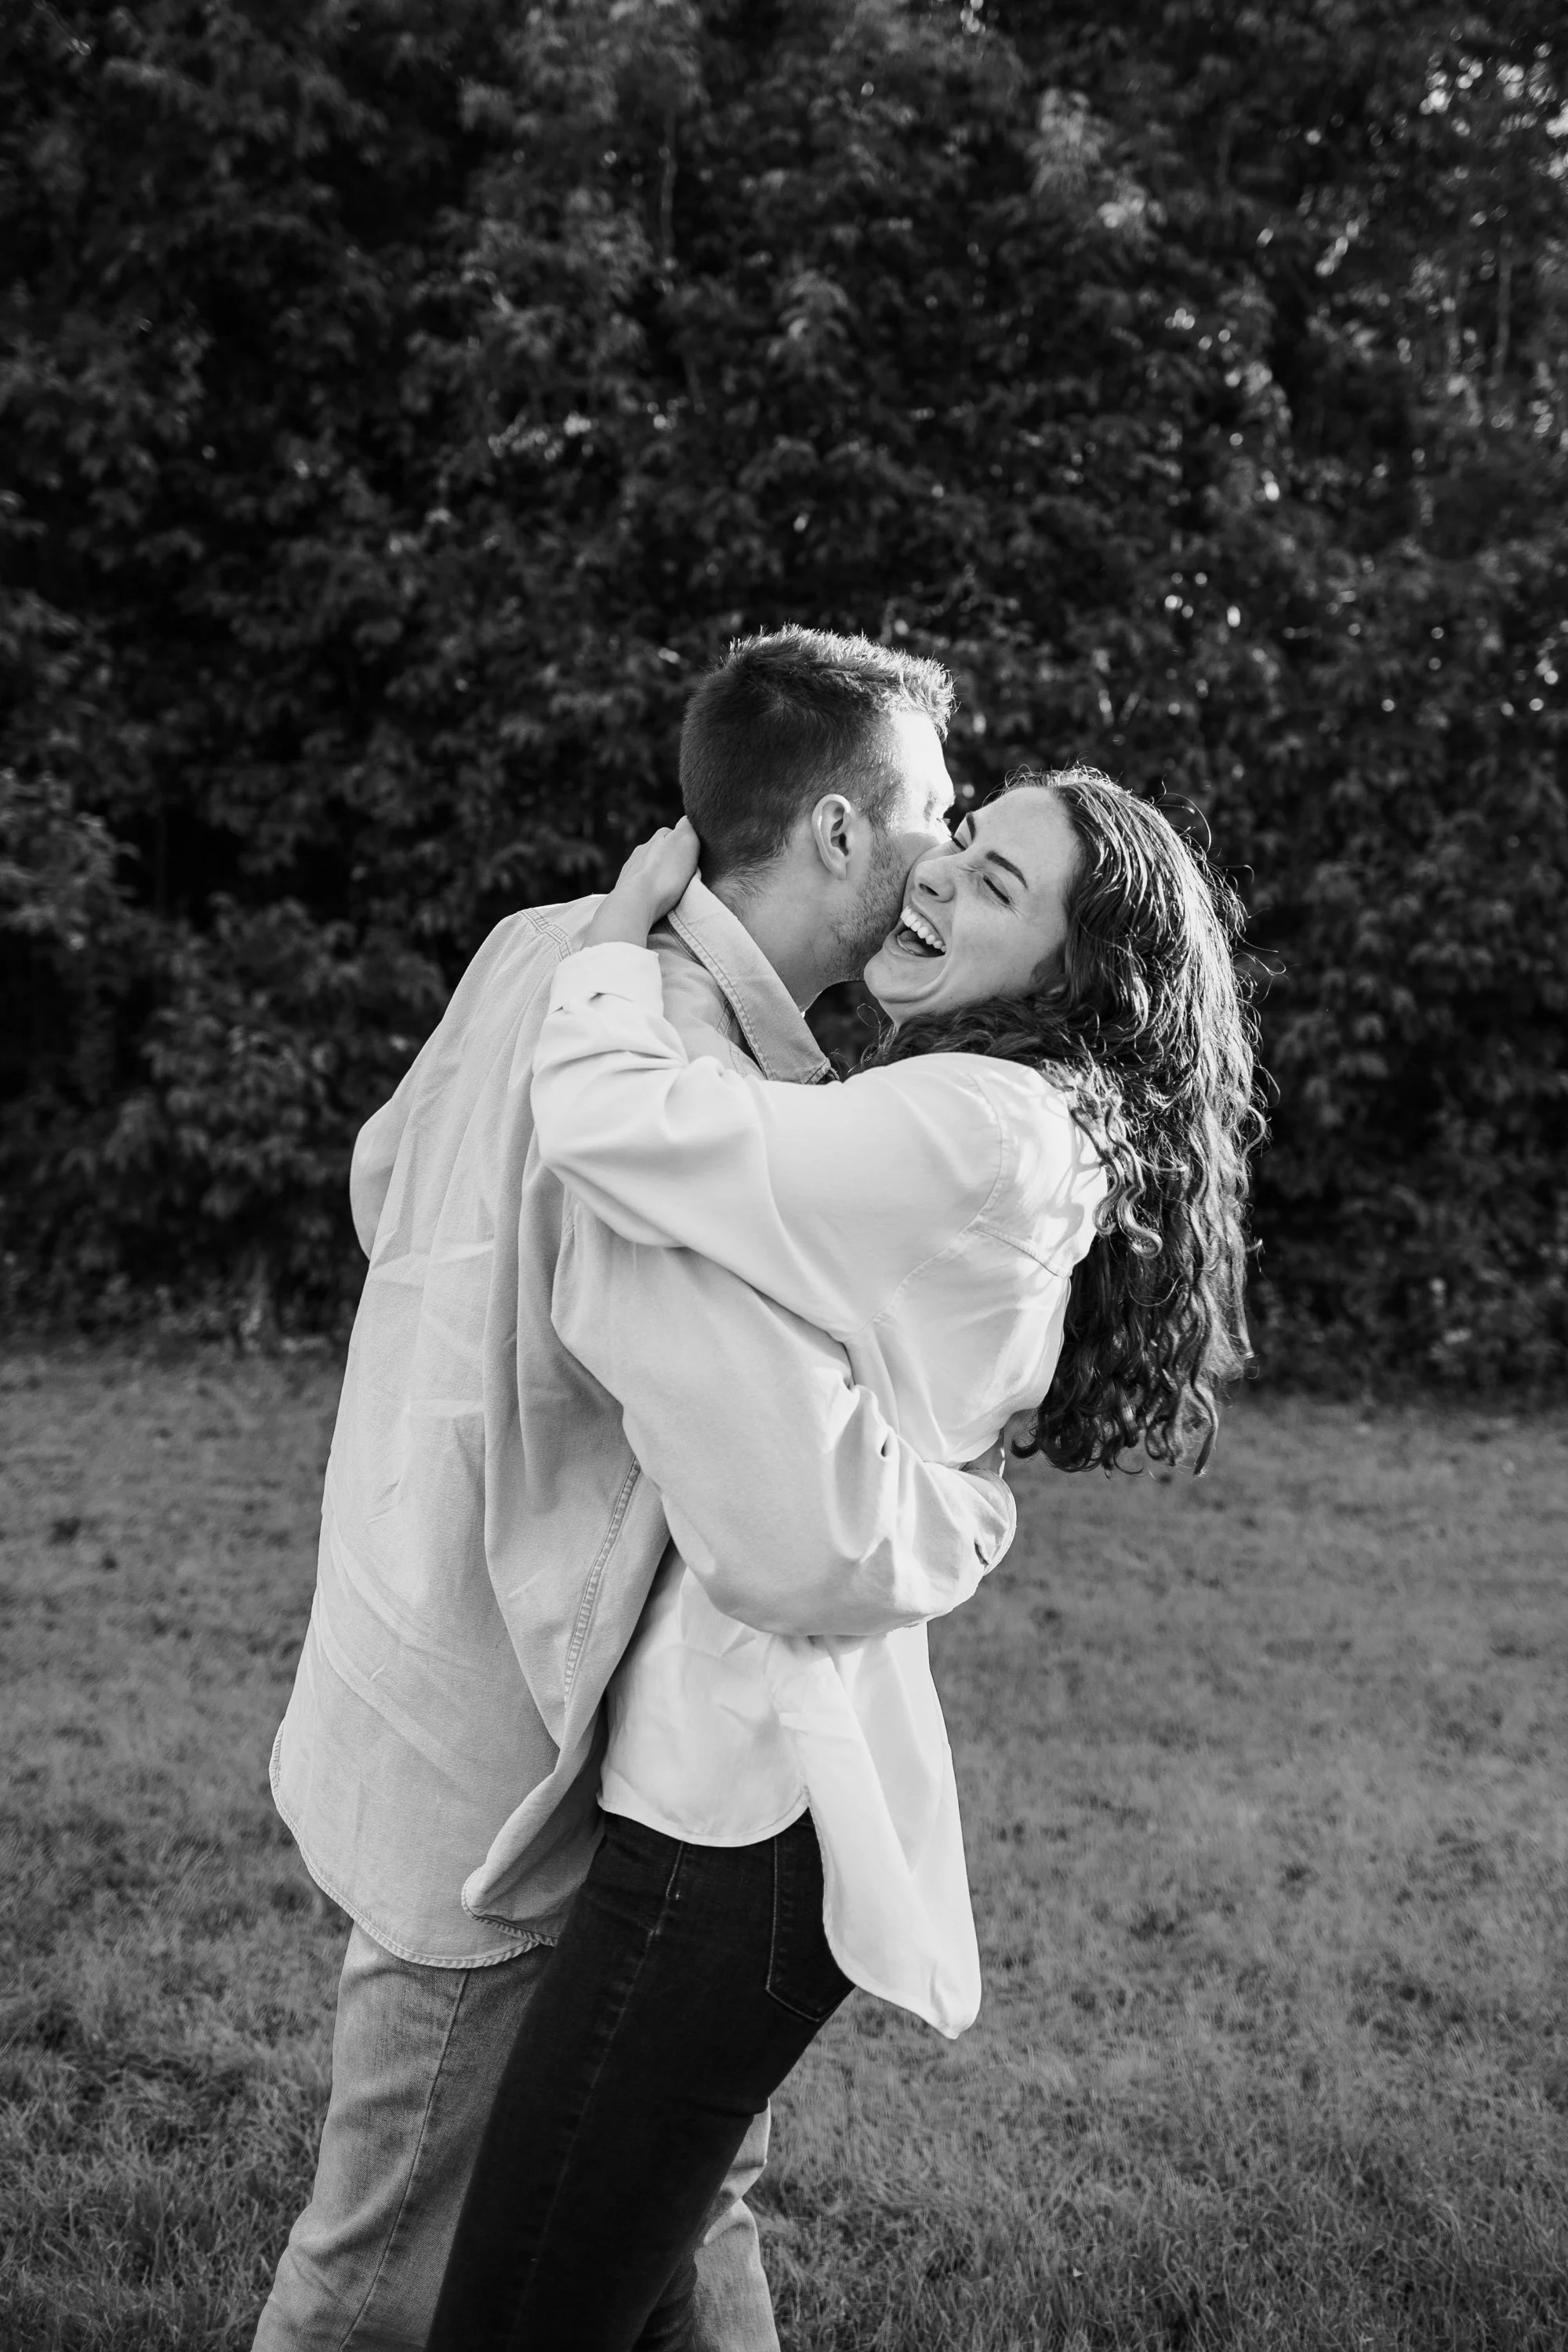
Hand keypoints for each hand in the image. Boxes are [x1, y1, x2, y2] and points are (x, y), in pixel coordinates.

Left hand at [584, 817, 702, 949]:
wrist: (636, 903)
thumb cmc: (665, 874)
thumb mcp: (686, 841)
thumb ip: (688, 826)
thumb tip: (687, 820)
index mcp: (657, 837)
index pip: (674, 834)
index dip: (686, 845)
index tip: (694, 859)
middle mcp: (641, 850)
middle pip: (662, 853)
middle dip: (672, 862)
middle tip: (684, 877)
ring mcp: (631, 870)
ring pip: (650, 869)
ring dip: (660, 876)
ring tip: (670, 891)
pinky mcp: (625, 889)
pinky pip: (641, 886)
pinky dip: (649, 890)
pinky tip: (655, 899)